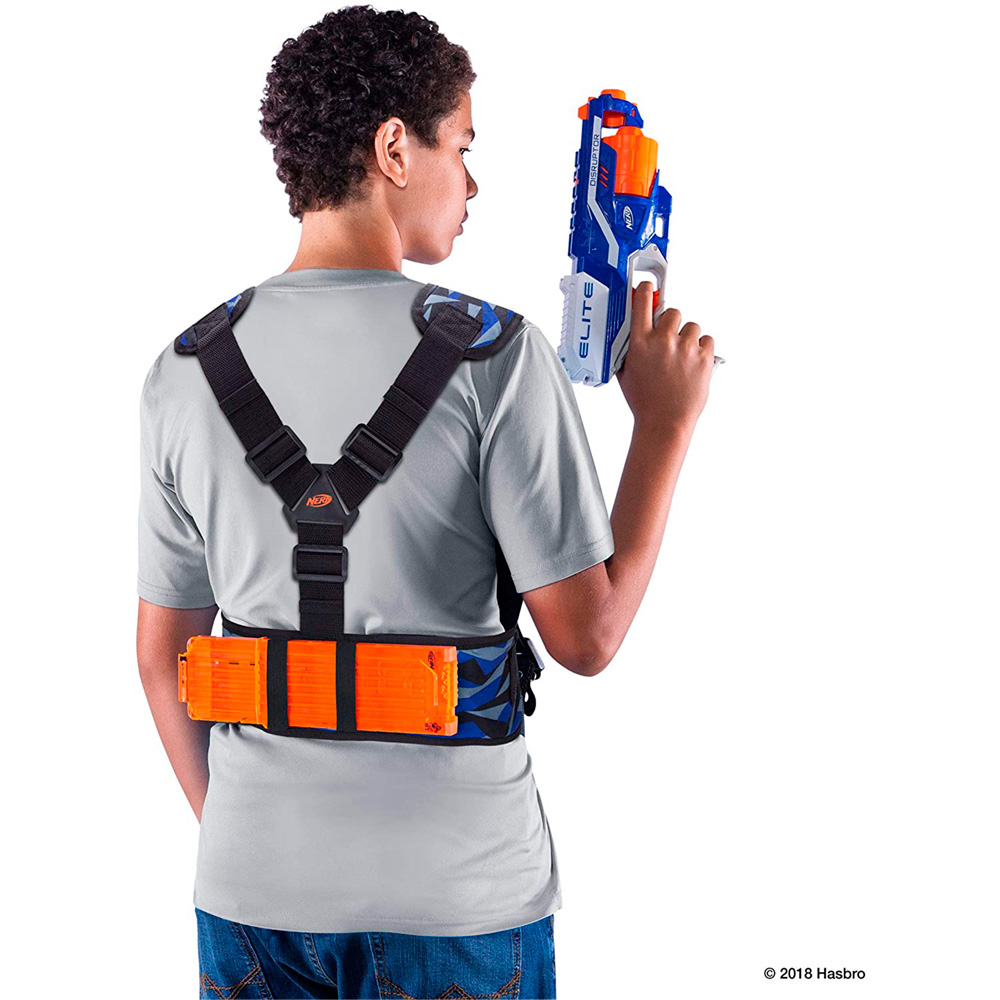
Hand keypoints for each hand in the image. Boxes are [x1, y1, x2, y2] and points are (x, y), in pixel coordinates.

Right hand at [615, 282, 714, 431]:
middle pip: (673, 311)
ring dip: (688, 338)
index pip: (643, 301)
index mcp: (640, 342)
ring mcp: (685, 348)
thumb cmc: (645, 401)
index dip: (646, 290)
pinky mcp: (704, 357)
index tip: (648, 287)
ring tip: (683, 358)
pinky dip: (703, 350)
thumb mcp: (626, 373)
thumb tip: (632, 333)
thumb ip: (629, 350)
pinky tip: (693, 364)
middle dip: (672, 323)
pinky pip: (707, 340)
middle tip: (670, 340)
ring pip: (692, 326)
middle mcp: (663, 341)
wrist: (665, 423)